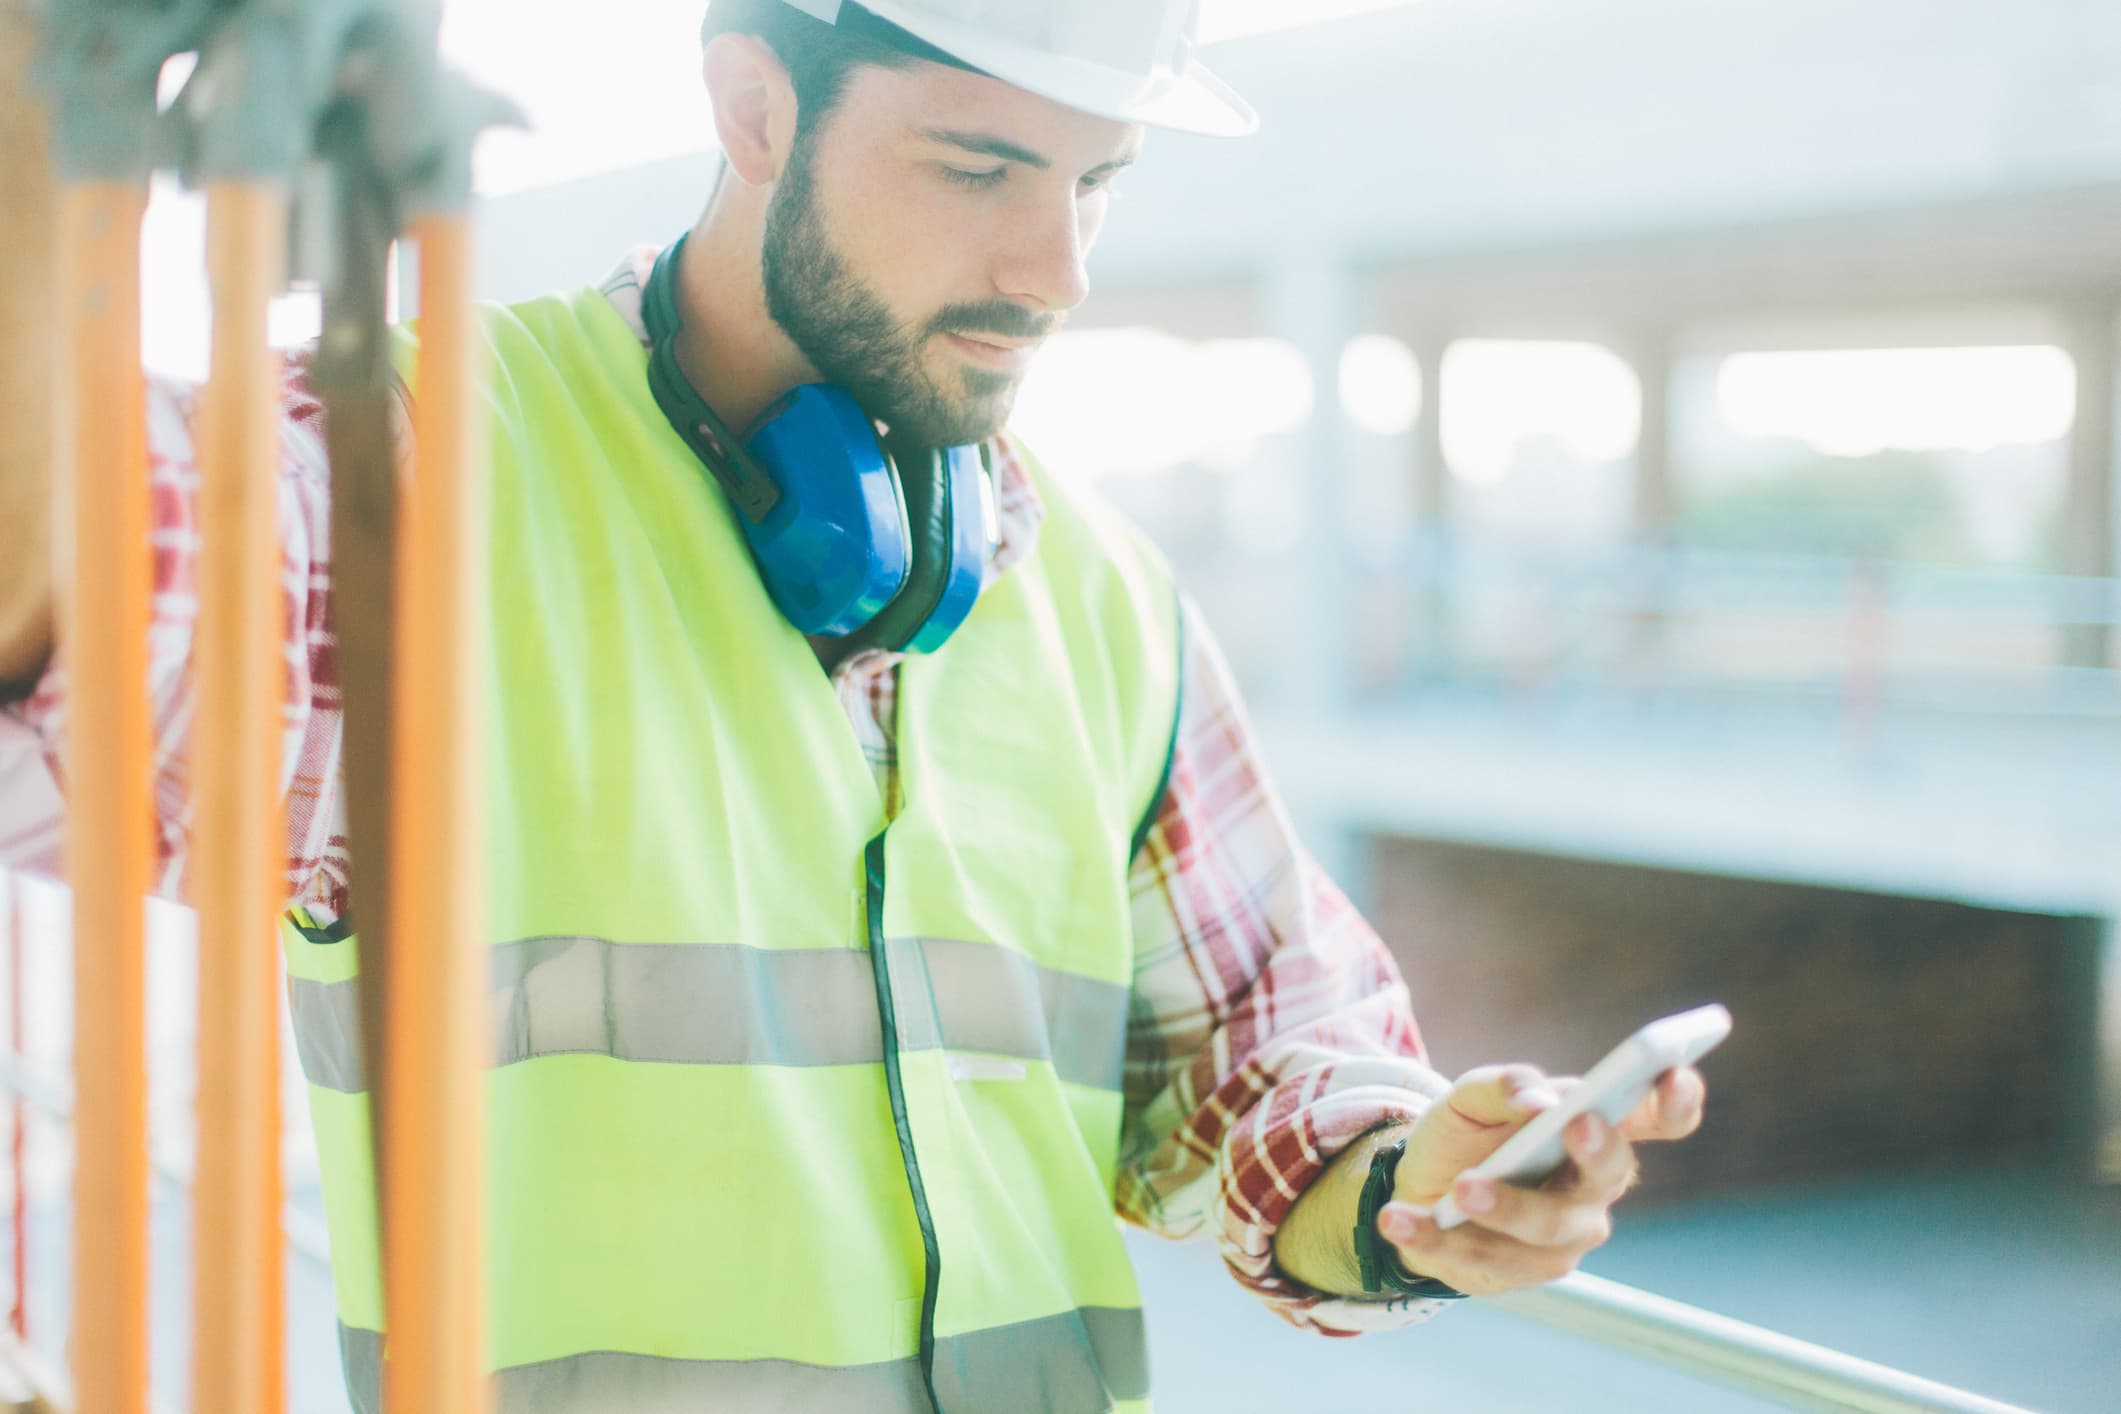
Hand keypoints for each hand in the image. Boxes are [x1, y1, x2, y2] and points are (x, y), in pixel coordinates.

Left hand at [1377, 1063, 1705, 1296]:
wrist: (1416, 1187)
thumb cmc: (1465, 1135)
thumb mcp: (1471, 1097)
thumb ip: (1503, 1086)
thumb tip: (1537, 1100)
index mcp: (1597, 1129)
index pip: (1658, 1117)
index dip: (1677, 1099)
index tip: (1672, 1074)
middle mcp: (1593, 1187)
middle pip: (1609, 1174)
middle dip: (1596, 1150)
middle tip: (1573, 1122)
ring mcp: (1562, 1236)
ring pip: (1544, 1225)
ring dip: (1503, 1205)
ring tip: (1461, 1188)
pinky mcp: (1517, 1272)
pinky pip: (1480, 1258)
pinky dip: (1434, 1236)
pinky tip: (1398, 1219)